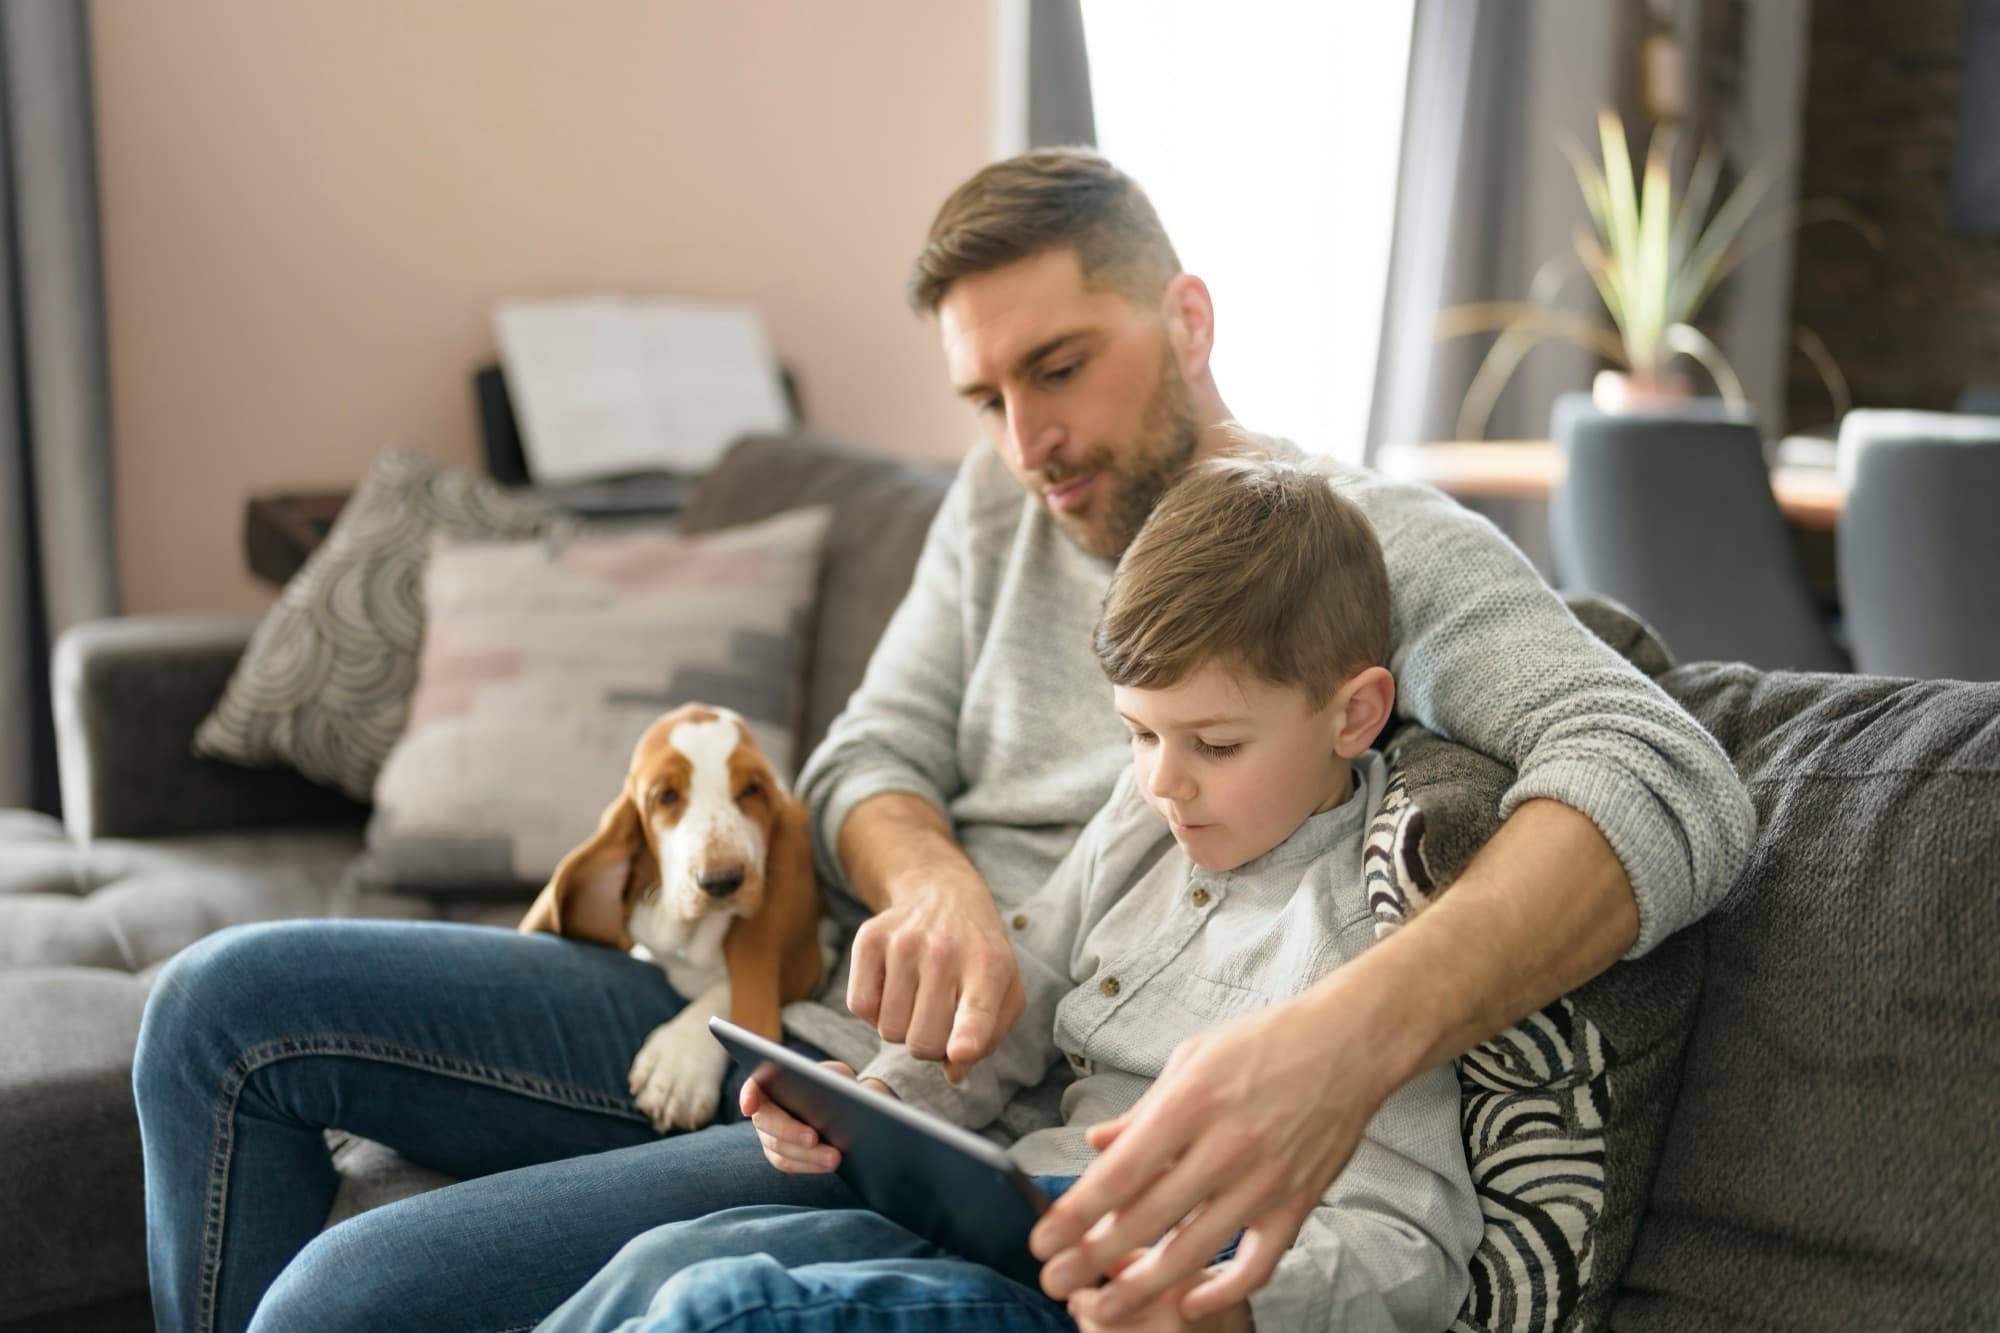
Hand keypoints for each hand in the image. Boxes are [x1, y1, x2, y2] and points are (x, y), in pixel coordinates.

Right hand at [739, 1061, 895, 1172]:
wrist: (841, 1110)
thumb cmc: (835, 1084)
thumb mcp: (836, 1074)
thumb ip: (831, 1076)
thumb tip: (831, 1090)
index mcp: (772, 1082)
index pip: (753, 1086)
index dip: (748, 1095)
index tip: (749, 1106)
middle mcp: (764, 1110)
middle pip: (767, 1121)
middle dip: (789, 1131)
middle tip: (813, 1138)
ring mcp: (768, 1135)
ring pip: (779, 1148)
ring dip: (807, 1155)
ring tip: (834, 1157)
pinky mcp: (779, 1155)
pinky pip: (789, 1164)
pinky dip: (810, 1165)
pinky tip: (828, 1164)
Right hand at [846, 868, 1024, 1076]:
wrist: (945, 895)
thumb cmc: (977, 954)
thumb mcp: (1004, 990)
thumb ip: (987, 1036)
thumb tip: (954, 1071)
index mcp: (988, 966)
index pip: (977, 1011)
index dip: (967, 1038)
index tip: (961, 1052)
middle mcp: (945, 951)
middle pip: (922, 1041)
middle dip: (929, 1047)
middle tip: (938, 1021)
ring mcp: (904, 942)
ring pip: (889, 1030)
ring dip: (902, 1028)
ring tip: (918, 1001)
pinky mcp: (869, 938)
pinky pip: (860, 1007)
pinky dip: (875, 1011)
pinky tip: (893, 989)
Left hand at [1030, 989, 1394, 1321]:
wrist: (1348, 1044)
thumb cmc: (1264, 1043)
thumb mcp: (1191, 1059)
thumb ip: (1143, 1111)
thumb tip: (1096, 1146)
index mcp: (1191, 1102)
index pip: (1121, 1173)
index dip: (1076, 1213)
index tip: (1043, 1240)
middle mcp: (1225, 1146)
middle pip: (1147, 1219)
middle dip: (1091, 1258)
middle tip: (1054, 1281)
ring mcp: (1265, 1180)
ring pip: (1194, 1250)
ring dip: (1142, 1285)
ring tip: (1104, 1306)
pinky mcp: (1297, 1203)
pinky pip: (1257, 1263)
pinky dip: (1222, 1291)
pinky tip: (1187, 1303)